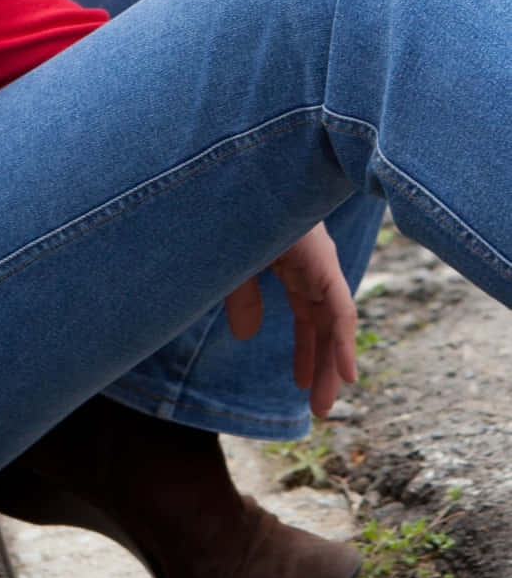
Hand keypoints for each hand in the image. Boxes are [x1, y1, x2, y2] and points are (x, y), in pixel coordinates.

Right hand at [225, 220, 357, 418]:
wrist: (235, 171)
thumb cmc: (230, 210)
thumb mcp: (231, 263)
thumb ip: (242, 297)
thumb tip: (247, 335)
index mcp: (291, 261)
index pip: (307, 312)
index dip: (307, 349)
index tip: (301, 382)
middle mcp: (311, 263)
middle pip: (323, 323)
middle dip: (321, 364)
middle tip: (316, 406)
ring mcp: (318, 261)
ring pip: (334, 323)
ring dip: (332, 365)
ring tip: (325, 404)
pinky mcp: (321, 261)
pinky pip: (340, 309)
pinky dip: (344, 343)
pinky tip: (346, 375)